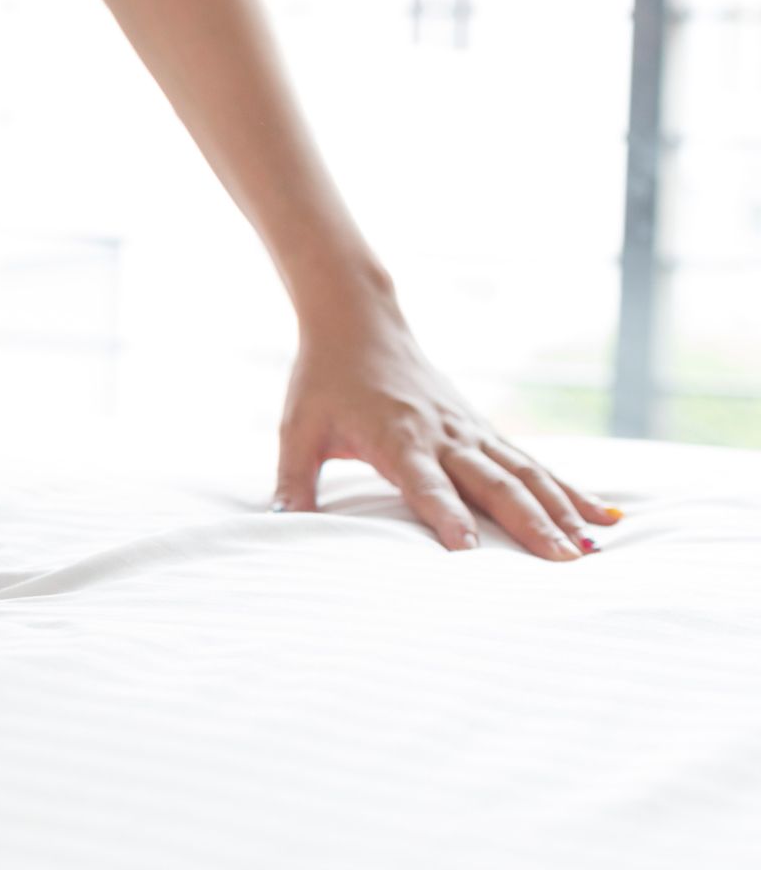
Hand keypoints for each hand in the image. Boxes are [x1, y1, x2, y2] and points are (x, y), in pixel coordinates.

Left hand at [273, 298, 622, 558]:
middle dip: (529, 524)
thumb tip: (279, 524)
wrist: (358, 320)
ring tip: (591, 549)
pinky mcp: (483, 427)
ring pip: (525, 472)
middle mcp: (443, 433)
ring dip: (560, 510)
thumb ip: (292, 481)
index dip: (447, 516)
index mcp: (397, 436)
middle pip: (493, 482)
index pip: (426, 483)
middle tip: (560, 564)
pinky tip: (604, 516)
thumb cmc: (323, 379)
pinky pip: (533, 462)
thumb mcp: (296, 429)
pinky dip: (569, 488)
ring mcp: (470, 428)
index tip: (471, 553)